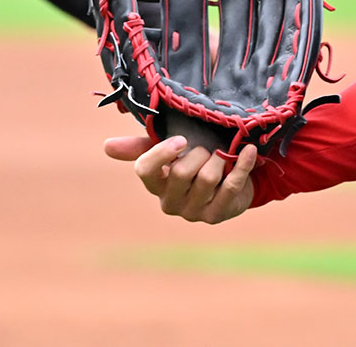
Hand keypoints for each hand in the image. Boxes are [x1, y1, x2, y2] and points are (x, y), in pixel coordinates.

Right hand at [104, 134, 256, 223]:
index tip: (181, 140)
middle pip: (182, 173)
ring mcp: (194, 212)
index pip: (145, 170)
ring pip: (207, 178)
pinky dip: (242, 165)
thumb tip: (106, 146)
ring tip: (222, 156)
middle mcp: (170, 202)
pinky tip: (248, 151)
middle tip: (207, 149)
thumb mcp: (171, 151)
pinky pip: (232, 185)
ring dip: (219, 160)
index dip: (162, 154)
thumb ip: (142, 147)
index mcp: (155, 184)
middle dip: (200, 153)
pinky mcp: (217, 215)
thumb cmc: (195, 161)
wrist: (230, 181)